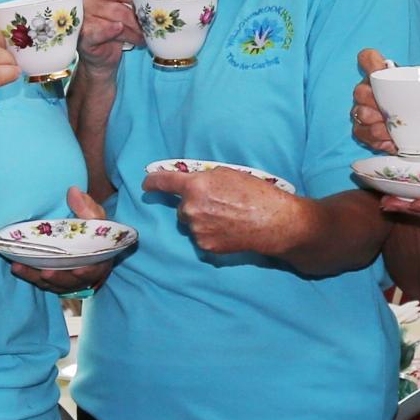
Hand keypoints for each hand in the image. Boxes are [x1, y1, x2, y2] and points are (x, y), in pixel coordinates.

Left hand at [10, 187, 120, 294]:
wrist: (82, 234)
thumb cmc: (91, 227)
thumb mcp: (94, 215)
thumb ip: (86, 207)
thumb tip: (73, 191)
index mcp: (99, 260)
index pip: (95, 269)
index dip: (88, 271)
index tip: (79, 270)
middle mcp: (84, 274)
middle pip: (71, 281)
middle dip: (58, 278)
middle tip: (46, 273)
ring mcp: (67, 279)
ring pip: (53, 283)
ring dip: (36, 277)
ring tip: (21, 268)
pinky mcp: (53, 279)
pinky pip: (41, 281)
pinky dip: (29, 275)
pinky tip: (16, 266)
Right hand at [76, 0, 144, 74]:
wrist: (100, 55)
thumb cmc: (109, 26)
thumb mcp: (118, 3)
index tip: (143, 6)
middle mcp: (83, 1)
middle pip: (118, 7)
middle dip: (136, 18)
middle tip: (146, 26)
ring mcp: (81, 20)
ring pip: (115, 21)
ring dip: (133, 31)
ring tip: (141, 36)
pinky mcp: (83, 37)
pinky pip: (100, 32)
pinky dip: (113, 32)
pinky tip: (122, 33)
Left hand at [140, 165, 300, 255]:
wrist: (273, 222)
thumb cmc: (255, 193)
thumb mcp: (228, 174)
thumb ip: (204, 178)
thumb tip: (191, 183)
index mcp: (195, 186)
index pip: (164, 182)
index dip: (153, 181)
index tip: (147, 183)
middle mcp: (191, 208)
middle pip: (182, 207)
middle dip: (194, 205)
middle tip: (218, 204)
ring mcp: (197, 230)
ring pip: (192, 223)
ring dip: (203, 220)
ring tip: (228, 217)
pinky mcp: (205, 245)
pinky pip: (201, 237)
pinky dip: (211, 233)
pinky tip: (229, 229)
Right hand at [350, 48, 397, 153]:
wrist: (419, 130)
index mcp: (381, 76)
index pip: (368, 58)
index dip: (371, 62)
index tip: (380, 71)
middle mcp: (367, 90)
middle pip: (361, 91)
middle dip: (374, 103)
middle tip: (389, 113)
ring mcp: (361, 109)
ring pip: (359, 113)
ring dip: (376, 125)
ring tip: (392, 132)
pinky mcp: (361, 129)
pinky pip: (360, 132)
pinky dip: (375, 140)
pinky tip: (389, 141)